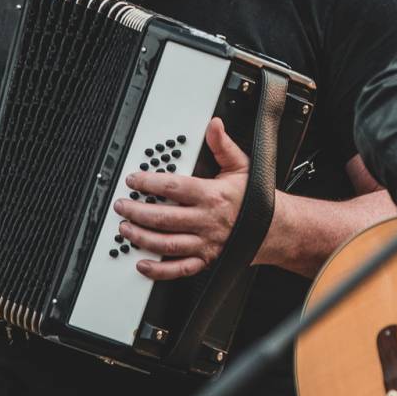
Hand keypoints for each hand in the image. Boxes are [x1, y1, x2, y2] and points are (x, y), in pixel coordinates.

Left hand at [115, 117, 249, 279]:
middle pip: (164, 217)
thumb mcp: (240, 167)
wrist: (274, 229)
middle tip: (122, 205)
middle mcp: (207, 221)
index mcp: (212, 195)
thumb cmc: (256, 199)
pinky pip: (179, 269)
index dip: (149, 183)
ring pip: (167, 243)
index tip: (133, 180)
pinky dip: (159, 269)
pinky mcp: (206, 260)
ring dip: (142, 237)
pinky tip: (143, 263)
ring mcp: (205, 243)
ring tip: (126, 229)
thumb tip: (214, 125)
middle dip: (137, 212)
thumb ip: (222, 145)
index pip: (173, 188)